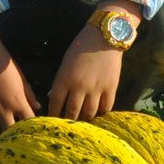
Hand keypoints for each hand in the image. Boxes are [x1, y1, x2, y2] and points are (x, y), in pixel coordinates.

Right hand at [0, 21, 38, 142]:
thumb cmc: (7, 67)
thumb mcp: (22, 80)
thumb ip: (30, 95)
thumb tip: (38, 107)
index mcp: (18, 102)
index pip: (28, 122)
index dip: (32, 131)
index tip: (34, 138)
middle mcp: (3, 109)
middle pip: (9, 132)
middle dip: (12, 142)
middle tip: (14, 150)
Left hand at [47, 3, 138, 120]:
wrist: (104, 37)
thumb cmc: (81, 48)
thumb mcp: (65, 64)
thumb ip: (60, 82)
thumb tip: (55, 98)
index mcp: (64, 79)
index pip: (55, 105)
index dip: (53, 116)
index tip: (53, 122)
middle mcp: (80, 86)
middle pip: (72, 113)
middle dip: (69, 122)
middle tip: (68, 126)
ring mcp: (96, 88)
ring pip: (89, 114)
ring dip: (85, 120)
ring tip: (83, 121)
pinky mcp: (111, 88)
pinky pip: (106, 108)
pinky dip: (101, 113)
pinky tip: (98, 113)